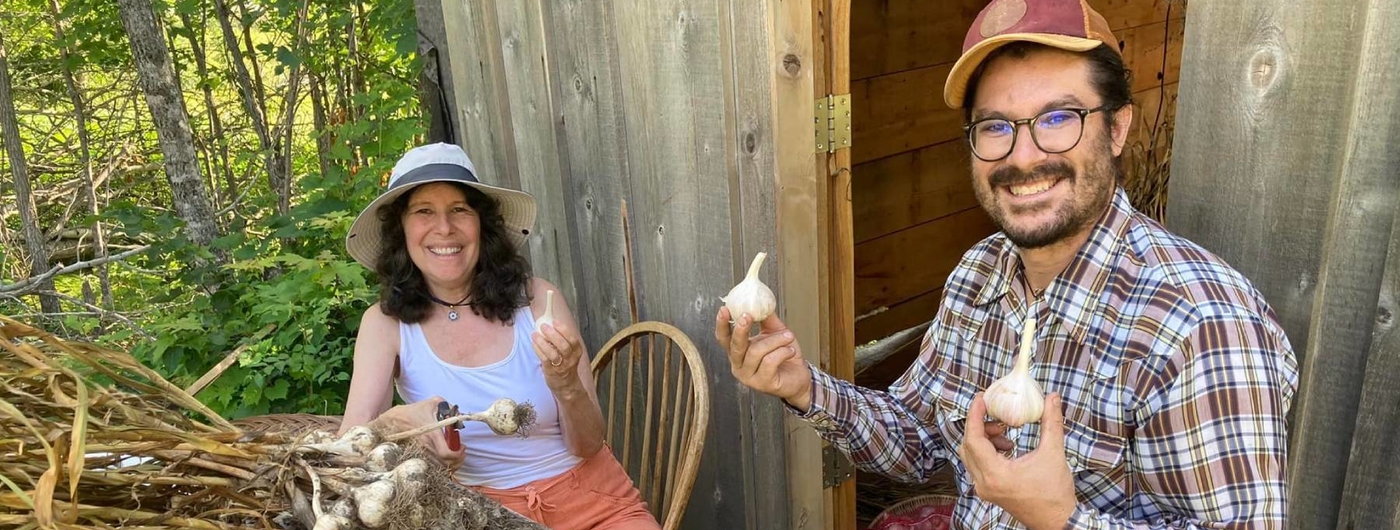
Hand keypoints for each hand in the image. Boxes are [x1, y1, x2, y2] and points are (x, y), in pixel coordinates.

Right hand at [370, 396, 465, 468]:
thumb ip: (450, 407)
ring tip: (455, 457)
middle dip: (457, 462)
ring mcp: (420, 453)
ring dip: (450, 465)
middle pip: (445, 465)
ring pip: (438, 468)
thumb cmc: (414, 411)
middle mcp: (426, 446)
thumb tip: (460, 414)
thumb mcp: (434, 403)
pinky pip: (431, 466)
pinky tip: (444, 459)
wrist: (393, 419)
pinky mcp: (416, 456)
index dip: (458, 455)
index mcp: (432, 434)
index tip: (462, 448)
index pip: (446, 453)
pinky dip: (440, 466)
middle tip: (461, 453)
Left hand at [532, 322, 584, 390]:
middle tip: (543, 326)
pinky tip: (534, 343)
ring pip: (553, 353)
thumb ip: (563, 339)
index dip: (564, 329)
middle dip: (553, 334)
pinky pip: (544, 359)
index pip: (573, 339)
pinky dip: (538, 350)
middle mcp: (571, 359)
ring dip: (543, 342)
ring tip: (535, 334)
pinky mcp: (551, 371)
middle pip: (564, 345)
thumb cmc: (566, 365)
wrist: (566, 385)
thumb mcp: (569, 352)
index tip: (555, 321)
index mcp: (576, 351)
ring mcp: (561, 366)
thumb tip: (550, 324)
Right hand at [713, 306, 812, 409]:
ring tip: (789, 336)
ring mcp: (749, 377)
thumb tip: (761, 300)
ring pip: (756, 351)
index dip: (722, 324)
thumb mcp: (775, 333)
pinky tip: (791, 350)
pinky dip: (782, 352)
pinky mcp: (763, 384)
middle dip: (741, 329)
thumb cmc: (785, 355)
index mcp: (738, 352)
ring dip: (775, 340)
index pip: (723, 339)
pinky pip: (770, 362)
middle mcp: (739, 365)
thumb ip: (766, 318)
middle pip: (735, 346)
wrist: (800, 377)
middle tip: (748, 315)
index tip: (724, 309)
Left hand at [959, 392, 1075, 529]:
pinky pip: (977, 465)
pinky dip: (986, 451)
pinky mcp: (989, 491)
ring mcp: (984, 489)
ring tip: (1005, 432)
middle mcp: (984, 483)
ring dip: (983, 439)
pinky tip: (1007, 446)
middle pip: (968, 446)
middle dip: (979, 426)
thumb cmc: (1055, 492)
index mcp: (996, 474)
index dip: (974, 416)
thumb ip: (1052, 423)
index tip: (980, 399)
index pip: (973, 439)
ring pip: (971, 456)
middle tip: (994, 413)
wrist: (1057, 521)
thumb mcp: (1054, 453)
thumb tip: (1052, 397)